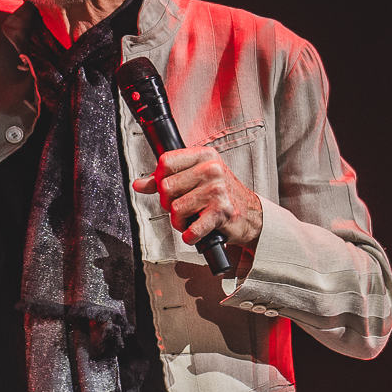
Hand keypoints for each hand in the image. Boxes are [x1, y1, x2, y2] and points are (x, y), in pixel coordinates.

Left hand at [132, 147, 263, 249]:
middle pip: (166, 187)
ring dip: (179, 221)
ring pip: (175, 209)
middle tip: (182, 208)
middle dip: (168, 204)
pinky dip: (190, 235)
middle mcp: (211, 169)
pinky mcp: (221, 212)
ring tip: (191, 219)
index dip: (159, 178)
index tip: (167, 188)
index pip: (166, 161)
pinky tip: (195, 232)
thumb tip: (140, 184)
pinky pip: (191, 229)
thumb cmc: (221, 195)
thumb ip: (166, 179)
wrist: (251, 214)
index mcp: (204, 156)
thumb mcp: (195, 179)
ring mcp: (217, 190)